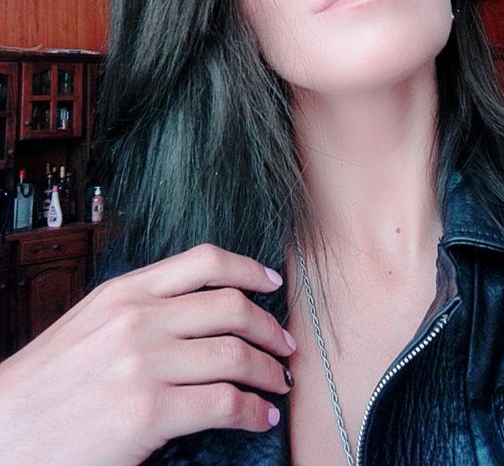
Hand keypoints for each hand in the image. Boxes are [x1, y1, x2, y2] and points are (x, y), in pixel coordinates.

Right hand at [0, 243, 294, 464]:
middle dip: (270, 326)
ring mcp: (143, 364)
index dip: (249, 269)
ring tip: (278, 383)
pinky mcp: (147, 413)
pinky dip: (251, 410)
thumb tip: (194, 315)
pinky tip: (257, 417)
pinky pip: (223, 402)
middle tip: (285, 344)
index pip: (204, 261)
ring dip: (268, 370)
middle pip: (231, 306)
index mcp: (123, 293)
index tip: (272, 283)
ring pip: (234, 353)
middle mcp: (137, 319)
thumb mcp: (88, 327)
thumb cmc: (42, 387)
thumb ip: (138, 312)